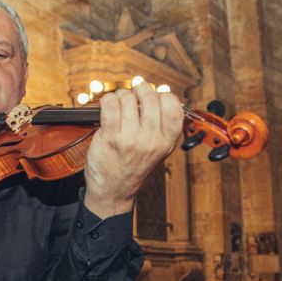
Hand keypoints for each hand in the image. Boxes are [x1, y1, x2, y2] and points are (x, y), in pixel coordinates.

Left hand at [83, 82, 183, 218]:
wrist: (114, 190)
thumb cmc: (132, 167)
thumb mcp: (157, 149)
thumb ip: (161, 124)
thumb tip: (160, 90)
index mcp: (167, 141)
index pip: (173, 106)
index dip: (163, 95)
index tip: (154, 96)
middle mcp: (152, 140)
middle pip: (150, 97)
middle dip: (139, 90)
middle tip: (133, 95)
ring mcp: (131, 139)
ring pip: (128, 98)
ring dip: (121, 95)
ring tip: (118, 104)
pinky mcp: (111, 138)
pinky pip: (110, 105)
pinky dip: (108, 100)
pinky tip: (108, 106)